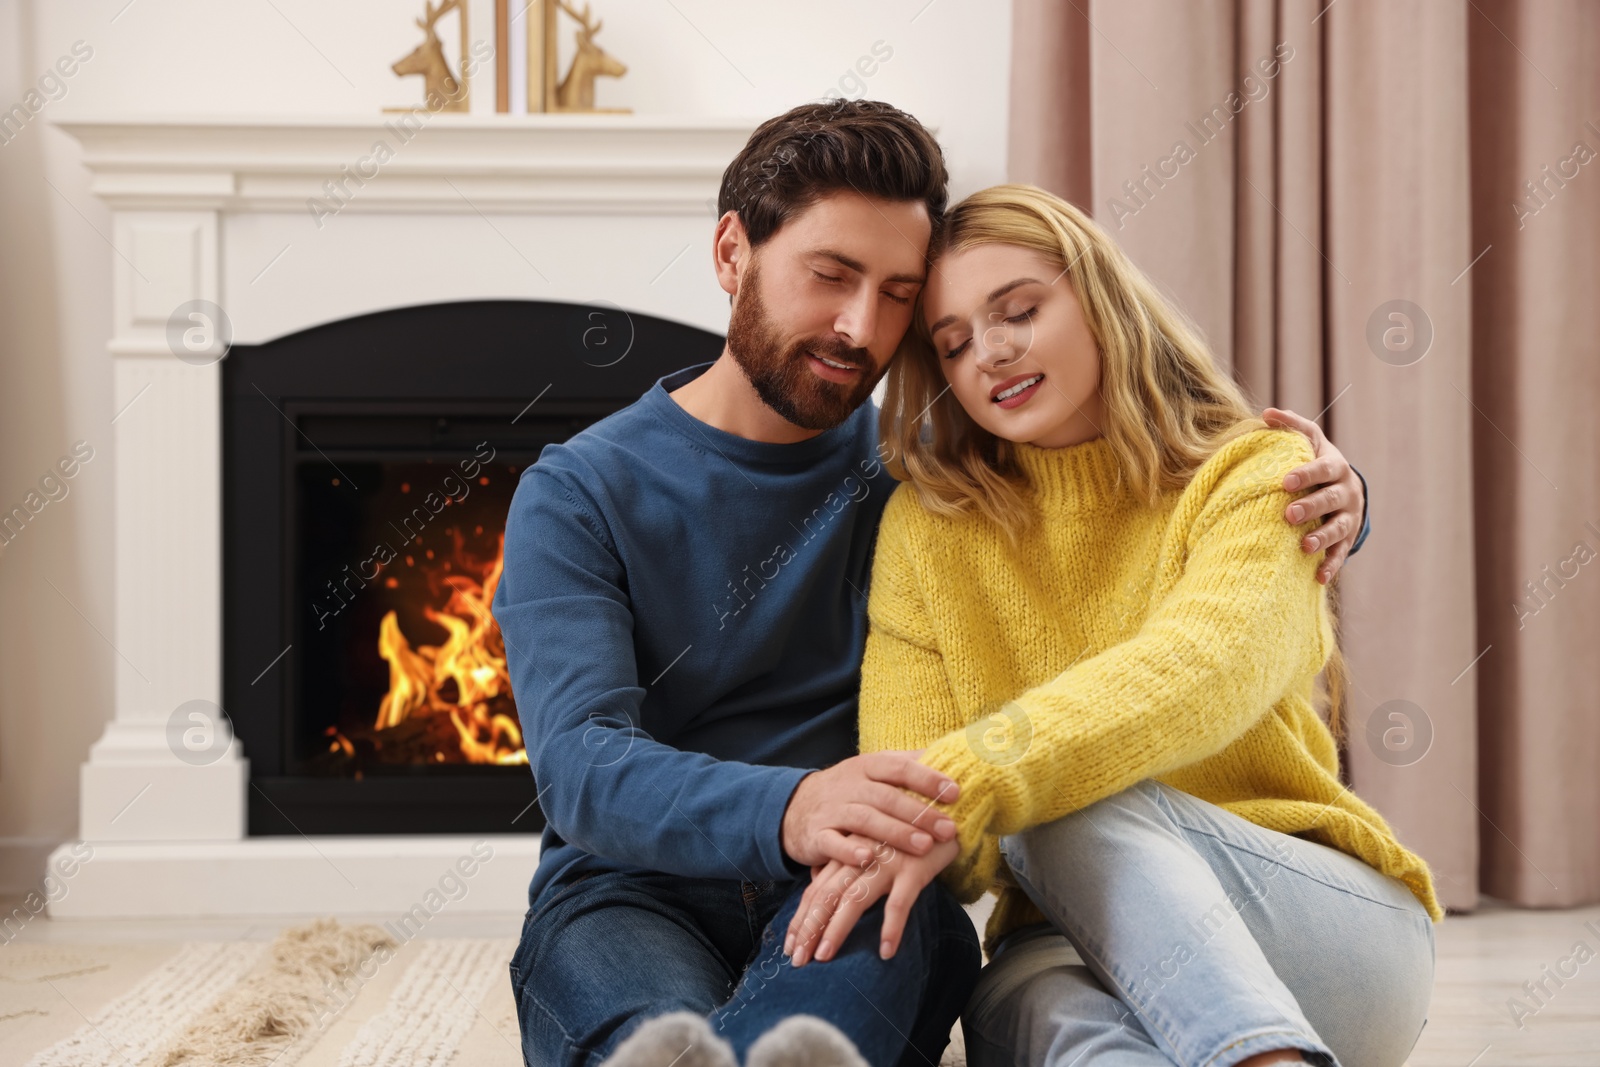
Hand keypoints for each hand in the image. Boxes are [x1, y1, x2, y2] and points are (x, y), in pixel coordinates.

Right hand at [780, 751, 958, 869]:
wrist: (793, 806)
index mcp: (867, 767)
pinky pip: (832, 843)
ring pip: (865, 819)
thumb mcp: (871, 769)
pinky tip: (868, 859)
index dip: (927, 778)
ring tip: (924, 846)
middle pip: (887, 797)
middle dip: (919, 813)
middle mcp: (850, 786)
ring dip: (895, 832)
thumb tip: (948, 753)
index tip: (955, 792)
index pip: (899, 768)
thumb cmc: (847, 790)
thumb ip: (906, 763)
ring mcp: (832, 810)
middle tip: (948, 829)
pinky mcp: (816, 835)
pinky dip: (849, 851)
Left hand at [783, 835, 960, 965]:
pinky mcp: (913, 869)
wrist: (946, 812)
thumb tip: (815, 885)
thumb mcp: (870, 845)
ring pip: (854, 899)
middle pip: (827, 895)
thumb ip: (843, 863)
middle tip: (798, 960)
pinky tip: (886, 951)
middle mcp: (862, 856)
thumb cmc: (905, 834)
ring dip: (837, 928)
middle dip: (810, 928)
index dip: (801, 919)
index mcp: (848, 853)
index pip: (816, 890)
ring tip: (824, 955)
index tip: (790, 949)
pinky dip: (892, 927)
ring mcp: (887, 862)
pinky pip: (900, 903)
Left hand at [1263, 407, 1366, 584]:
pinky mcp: (1346, 538)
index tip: (1285, 481)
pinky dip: (1331, 565)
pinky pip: (1340, 554)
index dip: (1307, 474)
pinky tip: (1319, 577)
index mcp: (1336, 467)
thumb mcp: (1309, 441)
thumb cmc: (1317, 460)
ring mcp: (1348, 517)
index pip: (1324, 469)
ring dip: (1323, 538)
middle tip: (1289, 514)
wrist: (1345, 486)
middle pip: (1331, 500)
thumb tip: (1266, 413)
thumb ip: (1291, 426)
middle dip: (1312, 507)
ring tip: (1305, 546)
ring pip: (1339, 529)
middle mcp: (1346, 492)